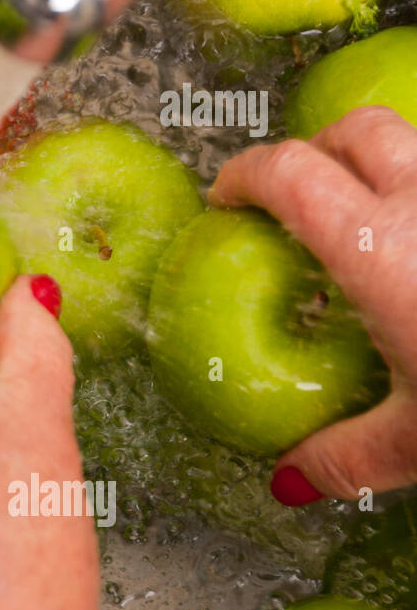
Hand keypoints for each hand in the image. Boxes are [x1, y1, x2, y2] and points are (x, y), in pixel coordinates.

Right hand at [209, 106, 416, 503]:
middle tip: (293, 196)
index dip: (245, 173)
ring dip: (382, 166)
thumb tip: (293, 478)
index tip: (227, 198)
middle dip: (313, 149)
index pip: (290, 172)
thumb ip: (346, 457)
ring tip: (370, 221)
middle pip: (356, 130)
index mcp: (380, 250)